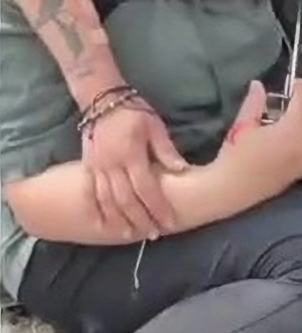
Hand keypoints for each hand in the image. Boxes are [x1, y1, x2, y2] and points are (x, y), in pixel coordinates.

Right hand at [81, 99, 187, 238]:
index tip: (170, 222)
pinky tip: (101, 223)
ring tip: (130, 234)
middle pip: (127, 200)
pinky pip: (90, 192)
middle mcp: (112, 165)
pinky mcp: (87, 167)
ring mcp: (97, 167)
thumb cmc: (132, 110)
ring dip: (119, 220)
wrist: (100, 98)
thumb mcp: (154, 125)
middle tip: (153, 235)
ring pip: (107, 200)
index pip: (147, 189)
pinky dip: (95, 210)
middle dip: (141, 219)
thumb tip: (182, 170)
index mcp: (131, 155)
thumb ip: (166, 150)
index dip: (159, 208)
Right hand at [217, 79, 301, 202]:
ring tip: (291, 122)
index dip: (301, 87)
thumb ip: (254, 103)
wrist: (231, 190)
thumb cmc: (236, 155)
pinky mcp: (299, 174)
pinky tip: (288, 143)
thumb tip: (258, 86)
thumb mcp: (242, 124)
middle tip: (298, 101)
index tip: (294, 83)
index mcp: (292, 130)